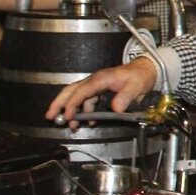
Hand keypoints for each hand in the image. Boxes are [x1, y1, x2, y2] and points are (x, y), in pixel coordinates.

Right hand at [45, 57, 159, 127]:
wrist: (145, 70)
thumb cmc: (139, 76)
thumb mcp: (136, 86)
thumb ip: (126, 97)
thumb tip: (116, 109)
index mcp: (101, 79)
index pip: (81, 91)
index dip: (72, 104)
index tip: (67, 116)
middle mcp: (95, 80)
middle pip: (71, 90)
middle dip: (59, 103)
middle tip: (50, 116)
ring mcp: (95, 85)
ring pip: (76, 96)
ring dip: (70, 110)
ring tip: (69, 124)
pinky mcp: (98, 89)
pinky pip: (86, 100)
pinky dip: (83, 111)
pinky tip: (87, 121)